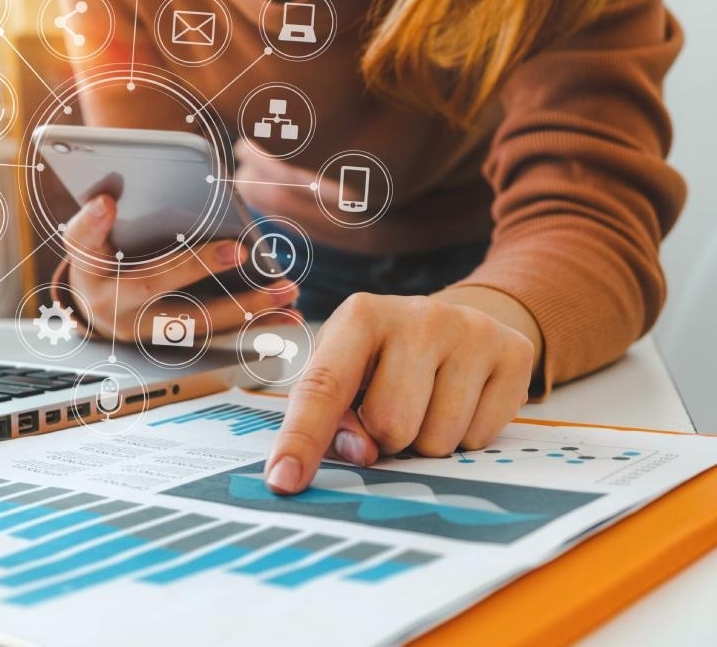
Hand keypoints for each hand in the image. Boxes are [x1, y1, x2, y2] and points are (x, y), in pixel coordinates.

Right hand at [62, 195, 297, 341]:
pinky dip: (256, 325)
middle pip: (157, 289)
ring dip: (247, 310)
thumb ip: (91, 223)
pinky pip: (221, 334)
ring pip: (202, 323)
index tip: (108, 202)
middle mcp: (122, 315)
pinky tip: (287, 313)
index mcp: (96, 281)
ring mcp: (154, 333)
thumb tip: (106, 200)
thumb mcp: (85, 242)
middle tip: (240, 251)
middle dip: (201, 271)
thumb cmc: (98, 265)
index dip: (96, 225)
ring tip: (286, 290)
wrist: (98, 309)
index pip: (90, 250)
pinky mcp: (181, 341)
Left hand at [264, 291, 536, 494]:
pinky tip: (461, 401)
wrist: (457, 323)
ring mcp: (471, 330)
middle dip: (387, 438)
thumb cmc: (384, 359)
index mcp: (360, 316)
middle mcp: (418, 315)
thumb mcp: (347, 375)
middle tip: (394, 409)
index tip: (283, 481)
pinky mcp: (513, 352)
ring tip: (427, 404)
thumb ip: (333, 418)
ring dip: (426, 442)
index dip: (301, 438)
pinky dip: (465, 437)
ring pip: (437, 440)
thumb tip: (361, 453)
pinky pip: (480, 438)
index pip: (323, 386)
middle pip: (389, 425)